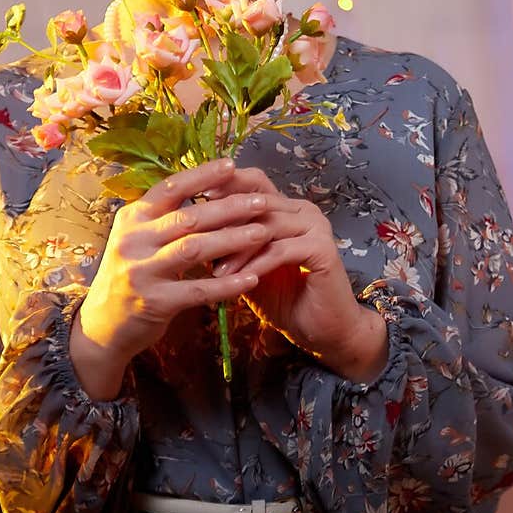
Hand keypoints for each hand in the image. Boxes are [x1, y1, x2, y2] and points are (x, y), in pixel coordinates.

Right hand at [72, 157, 273, 397]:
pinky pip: (198, 290)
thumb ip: (164, 218)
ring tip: (263, 233)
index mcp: (132, 218)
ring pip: (194, 249)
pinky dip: (227, 284)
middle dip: (229, 208)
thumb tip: (208, 188)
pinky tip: (252, 278)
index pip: (170, 188)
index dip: (201, 176)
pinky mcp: (154, 302)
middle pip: (188, 218)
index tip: (232, 165)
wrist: (103, 324)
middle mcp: (133, 240)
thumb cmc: (130, 274)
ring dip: (232, 240)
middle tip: (262, 202)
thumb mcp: (136, 239)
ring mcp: (141, 271)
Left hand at [203, 166, 388, 383]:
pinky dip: (255, 265)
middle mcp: (303, 210)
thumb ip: (229, 243)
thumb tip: (189, 225)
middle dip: (223, 222)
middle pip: (257, 202)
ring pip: (266, 227)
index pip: (253, 183)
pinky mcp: (323, 248)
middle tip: (192, 240)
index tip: (189, 201)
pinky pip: (280, 251)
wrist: (321, 330)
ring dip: (236, 249)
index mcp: (286, 207)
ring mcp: (316, 226)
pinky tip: (235, 280)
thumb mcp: (248, 266)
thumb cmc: (282, 298)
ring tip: (212, 270)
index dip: (223, 186)